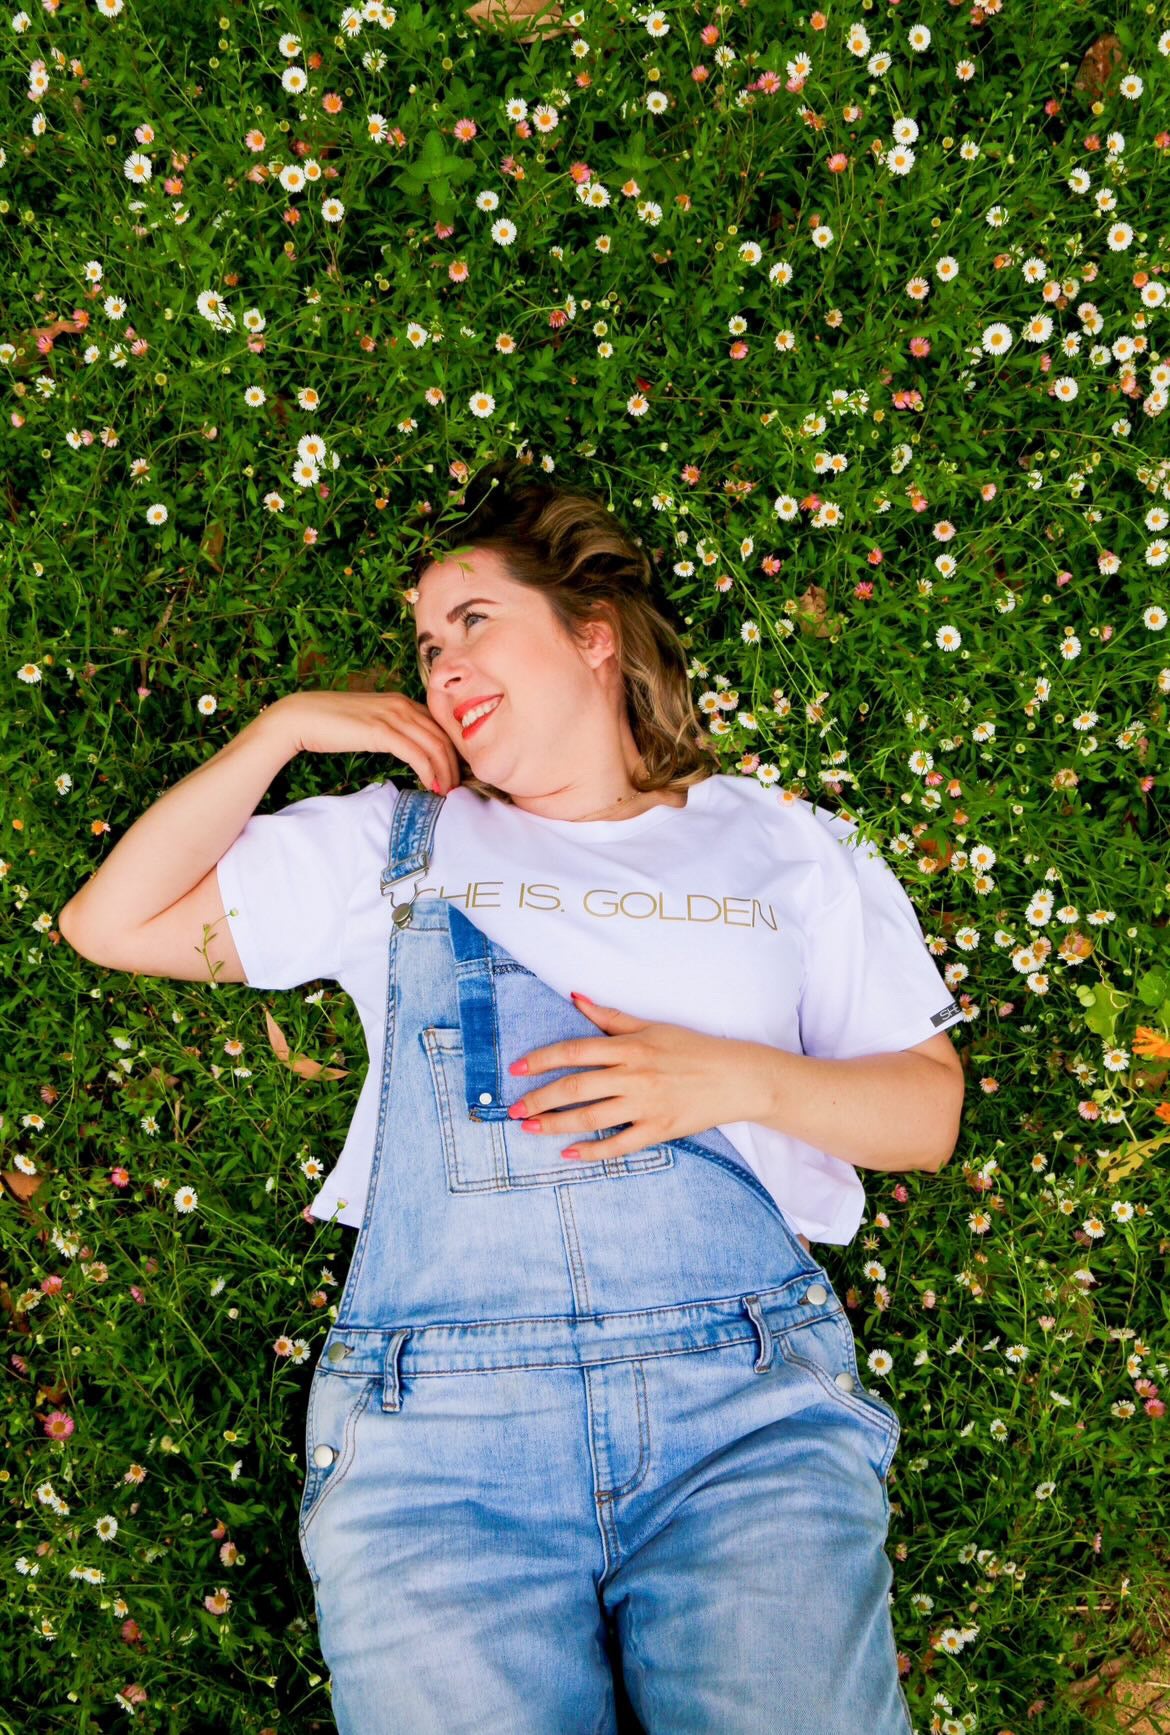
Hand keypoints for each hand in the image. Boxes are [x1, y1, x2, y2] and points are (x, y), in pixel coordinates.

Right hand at [268, 691, 462, 794]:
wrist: (302, 717)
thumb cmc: (332, 723)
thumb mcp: (370, 722)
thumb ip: (391, 730)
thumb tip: (407, 750)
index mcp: (402, 701)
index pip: (438, 727)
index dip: (451, 751)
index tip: (453, 773)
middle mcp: (402, 705)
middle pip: (442, 737)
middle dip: (453, 765)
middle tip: (456, 788)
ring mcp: (392, 716)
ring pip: (434, 746)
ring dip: (444, 772)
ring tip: (446, 792)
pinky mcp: (381, 731)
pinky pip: (416, 753)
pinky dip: (428, 771)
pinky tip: (430, 786)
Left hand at [507, 993, 743, 1161]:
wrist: (737, 1077)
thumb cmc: (693, 1048)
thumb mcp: (652, 1027)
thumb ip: (611, 1017)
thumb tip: (576, 998)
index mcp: (630, 1046)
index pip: (575, 1050)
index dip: (542, 1059)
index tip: (517, 1068)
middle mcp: (634, 1075)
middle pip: (575, 1087)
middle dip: (539, 1098)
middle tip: (514, 1108)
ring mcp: (646, 1105)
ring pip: (591, 1117)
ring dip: (556, 1124)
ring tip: (530, 1128)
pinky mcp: (660, 1130)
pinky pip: (619, 1144)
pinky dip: (592, 1151)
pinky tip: (569, 1153)